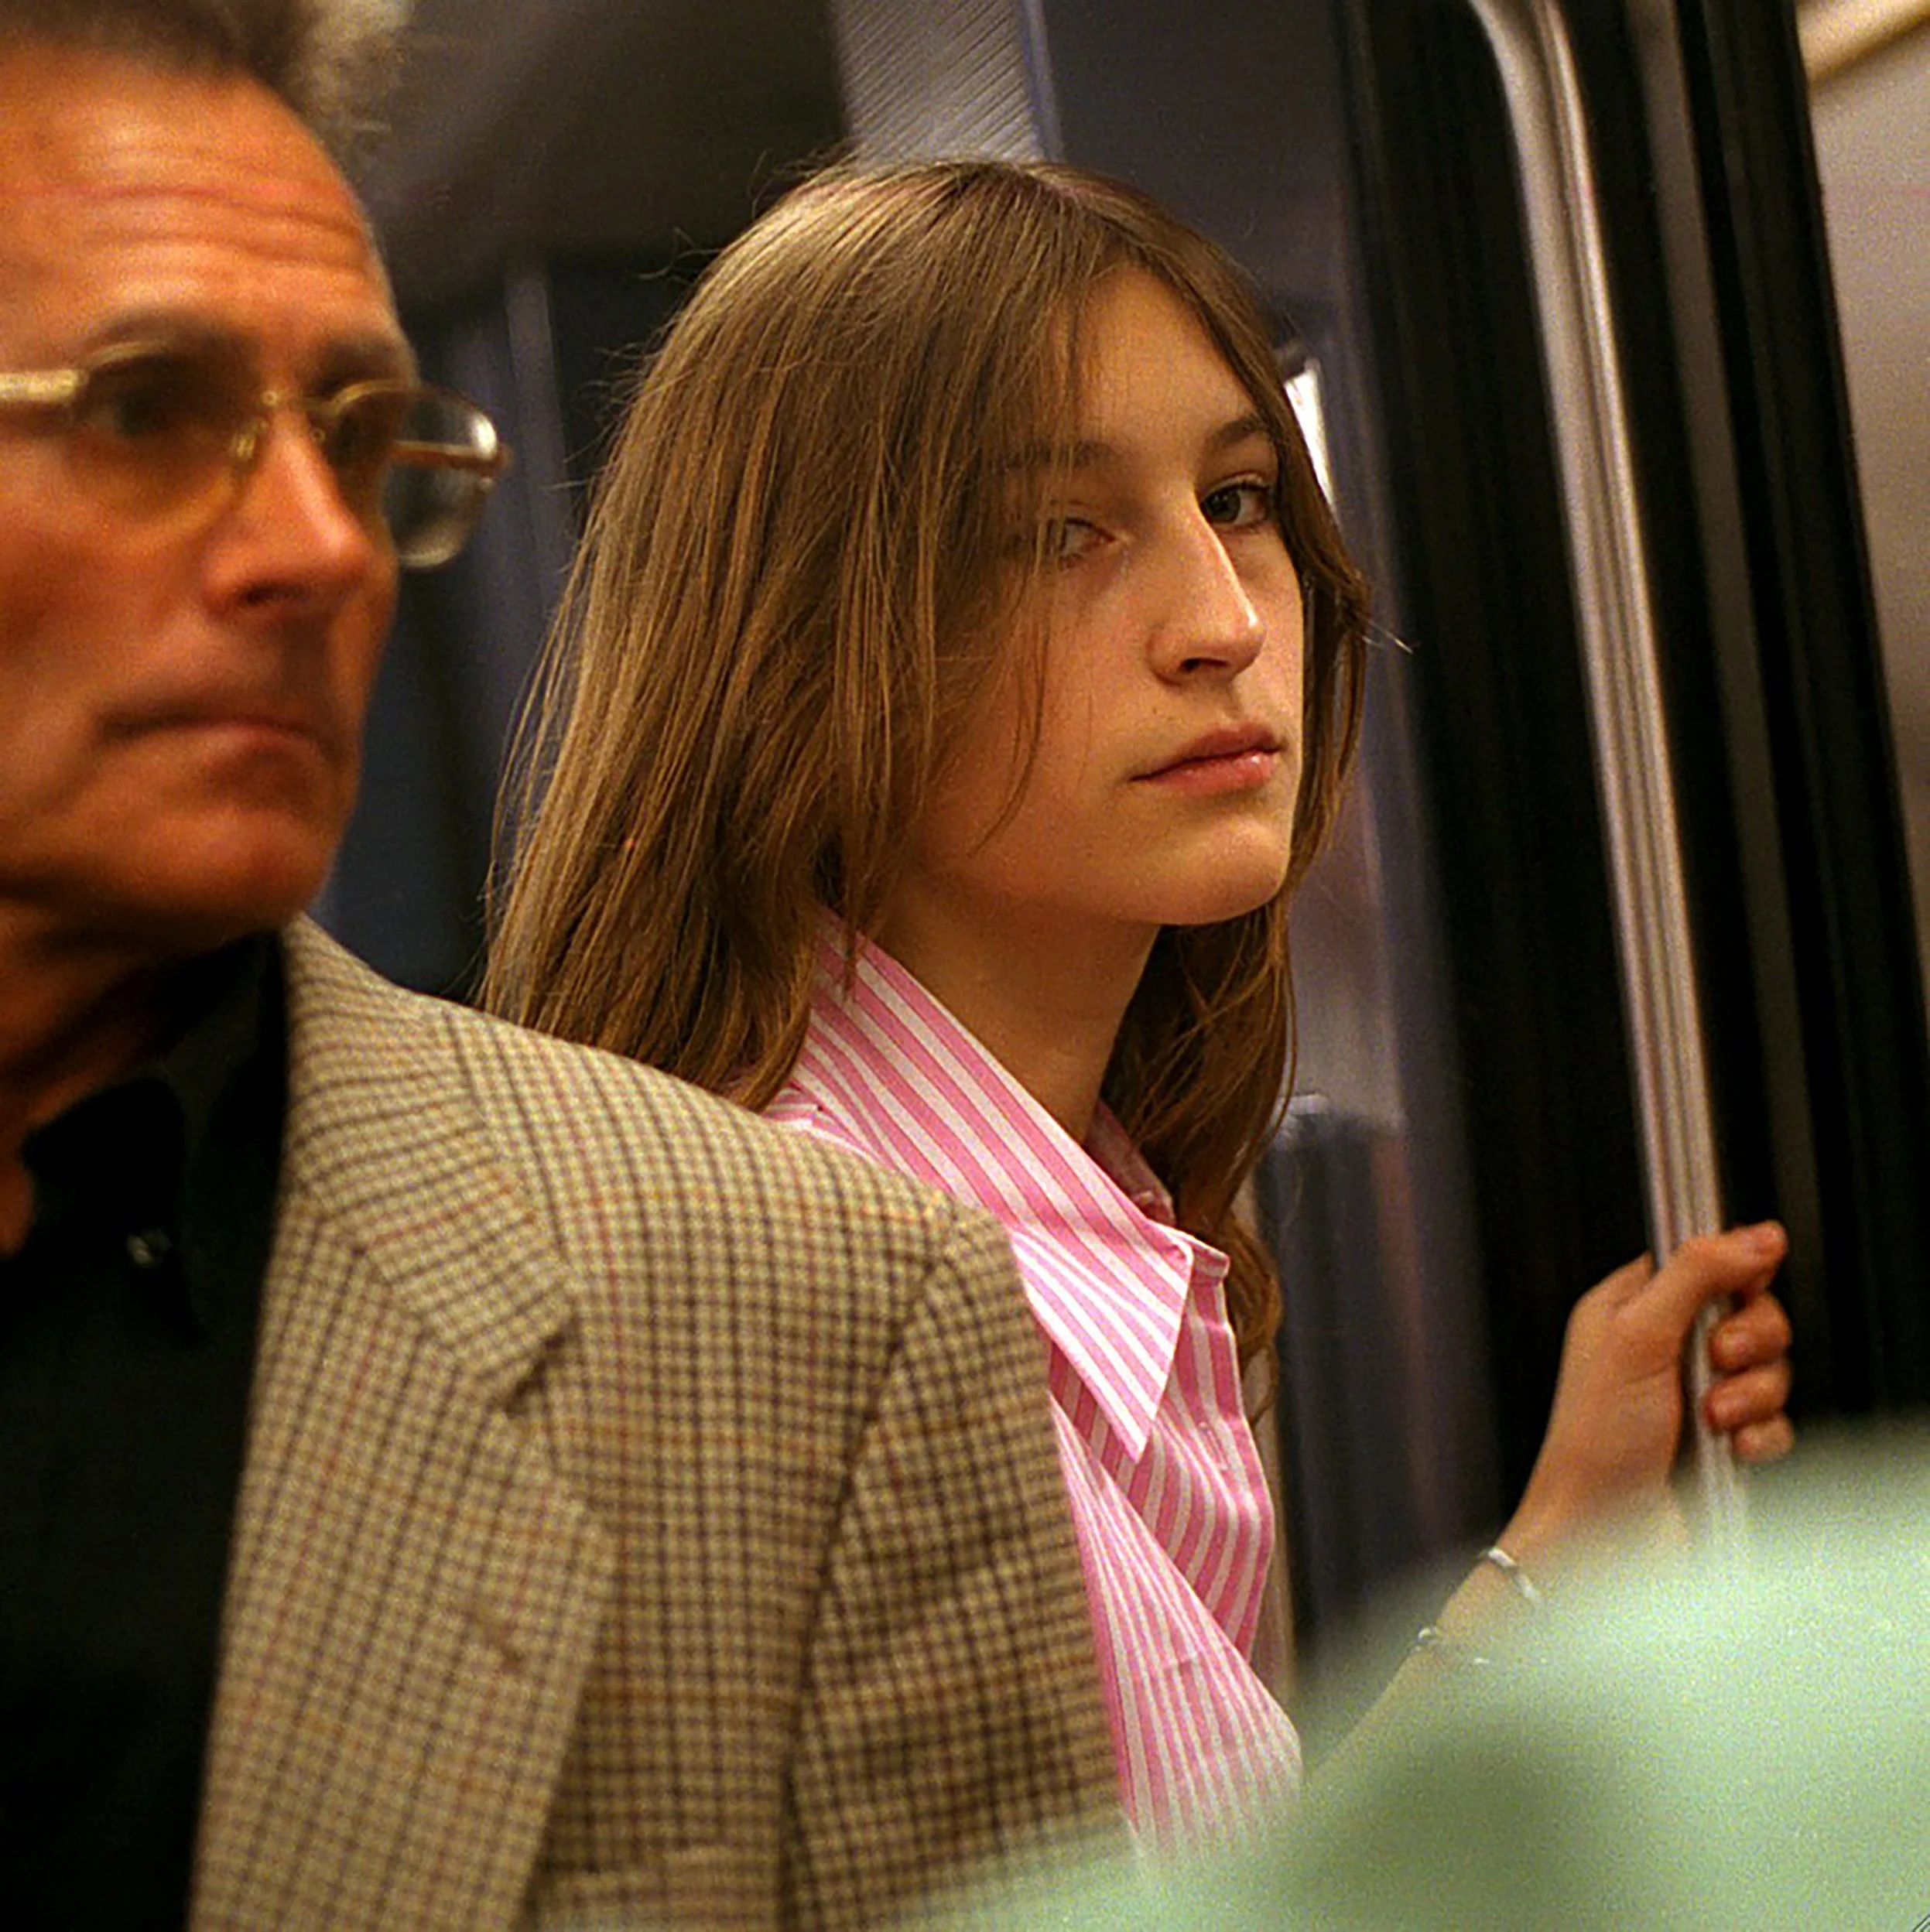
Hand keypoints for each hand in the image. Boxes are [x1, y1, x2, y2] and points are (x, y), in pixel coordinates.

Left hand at [1500, 1223, 1792, 1571]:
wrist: (1603, 1535)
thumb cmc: (1594, 1441)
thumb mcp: (1637, 1336)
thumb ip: (1696, 1275)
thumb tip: (1753, 1235)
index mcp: (1630, 1308)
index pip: (1703, 1262)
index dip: (1734, 1273)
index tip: (1742, 1289)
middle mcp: (1665, 1347)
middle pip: (1750, 1313)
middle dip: (1749, 1340)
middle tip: (1717, 1360)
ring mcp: (1697, 1396)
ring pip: (1769, 1369)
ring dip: (1750, 1393)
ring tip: (1710, 1417)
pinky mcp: (1725, 1443)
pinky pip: (1776, 1422)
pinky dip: (1760, 1435)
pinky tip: (1730, 1449)